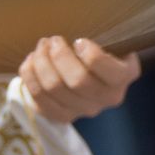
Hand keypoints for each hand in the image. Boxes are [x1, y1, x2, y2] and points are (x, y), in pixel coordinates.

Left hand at [17, 36, 139, 124]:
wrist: (94, 73)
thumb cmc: (103, 49)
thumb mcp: (112, 41)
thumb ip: (103, 38)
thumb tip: (76, 39)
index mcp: (124, 76)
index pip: (108, 71)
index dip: (89, 54)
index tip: (79, 40)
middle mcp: (108, 97)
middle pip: (77, 81)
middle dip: (59, 56)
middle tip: (53, 40)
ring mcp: (85, 110)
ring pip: (53, 89)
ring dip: (40, 63)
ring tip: (40, 47)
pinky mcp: (63, 116)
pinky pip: (39, 99)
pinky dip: (30, 77)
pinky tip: (30, 62)